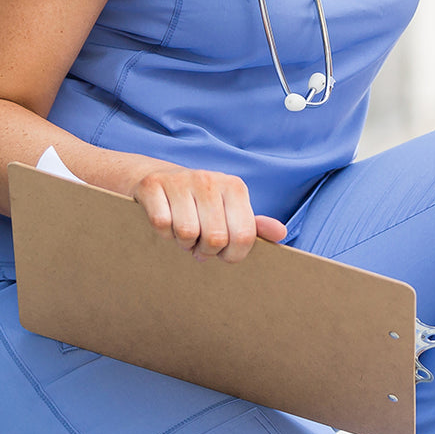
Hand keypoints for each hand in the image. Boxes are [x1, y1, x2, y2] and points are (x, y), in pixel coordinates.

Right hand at [131, 167, 286, 263]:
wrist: (157, 178)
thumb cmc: (199, 203)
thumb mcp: (230, 210)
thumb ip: (253, 226)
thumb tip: (281, 234)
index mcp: (235, 187)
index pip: (244, 236)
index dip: (232, 255)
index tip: (222, 254)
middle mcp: (211, 179)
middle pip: (215, 238)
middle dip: (205, 251)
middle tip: (199, 244)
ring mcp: (181, 180)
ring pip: (187, 233)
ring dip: (183, 243)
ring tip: (183, 233)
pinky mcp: (153, 185)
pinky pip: (162, 225)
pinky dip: (162, 234)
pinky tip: (166, 223)